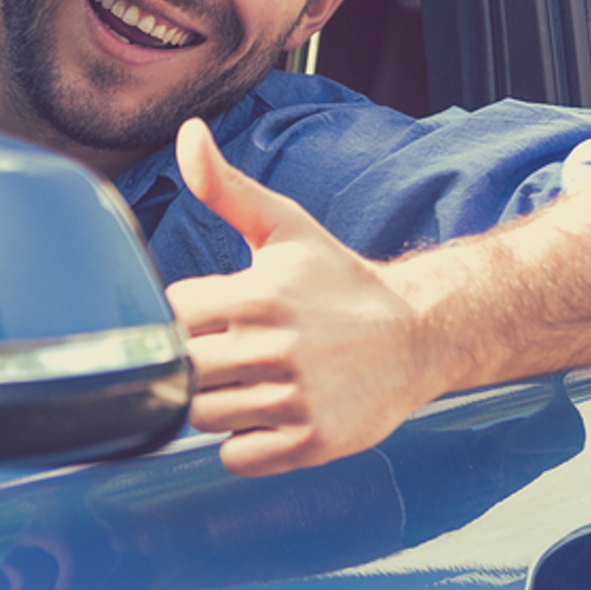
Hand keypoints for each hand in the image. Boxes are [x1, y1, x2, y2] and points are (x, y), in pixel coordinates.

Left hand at [164, 119, 440, 476]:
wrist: (418, 333)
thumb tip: (189, 132)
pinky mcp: (312, 443)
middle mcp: (273, 349)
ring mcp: (294, 400)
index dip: (182, 317)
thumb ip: (226, 186)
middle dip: (195, 364)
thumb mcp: (284, 225)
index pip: (172, 316)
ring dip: (217, 403)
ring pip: (204, 417)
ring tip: (248, 381)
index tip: (208, 315)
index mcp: (257, 294)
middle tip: (226, 353)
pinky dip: (242, 443)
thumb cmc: (338, 280)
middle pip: (182, 372)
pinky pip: (237, 457)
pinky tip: (266, 414)